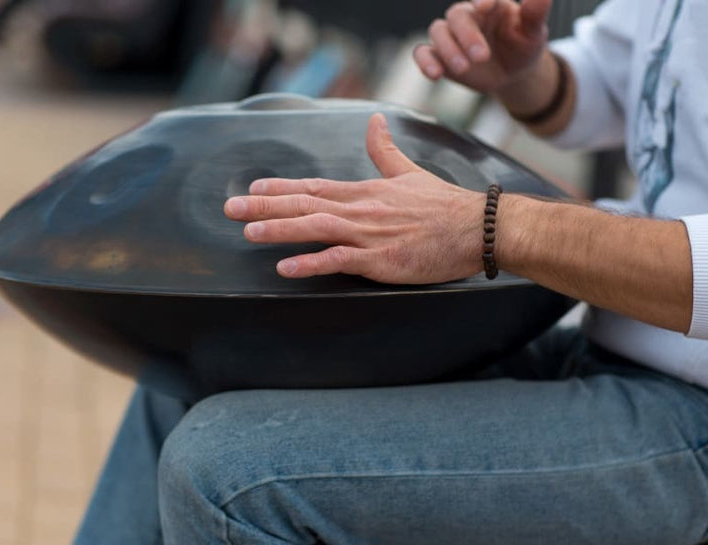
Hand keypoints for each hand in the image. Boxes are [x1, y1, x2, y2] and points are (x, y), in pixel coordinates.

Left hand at [224, 114, 485, 284]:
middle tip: (230, 208)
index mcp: (365, 191)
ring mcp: (369, 235)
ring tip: (248, 232)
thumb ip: (384, 150)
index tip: (252, 187)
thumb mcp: (409, 172)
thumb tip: (374, 121)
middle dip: (265, 206)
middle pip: (305, 205)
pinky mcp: (381, 261)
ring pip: (315, 228)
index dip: (280, 188)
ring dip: (279, 230)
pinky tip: (286, 268)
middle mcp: (361, 210)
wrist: (477, 228)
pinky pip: (339, 261)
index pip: (314, 187)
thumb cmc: (445, 205)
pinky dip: (311, 263)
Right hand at [414, 0, 552, 93]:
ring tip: (464, 69)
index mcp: (491, 4)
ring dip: (448, 49)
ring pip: (438, 31)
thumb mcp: (534, 32)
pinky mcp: (439, 55)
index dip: (481, 0)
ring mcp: (451, 35)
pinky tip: (435, 74)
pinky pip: (422, 52)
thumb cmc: (523, 46)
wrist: (512, 72)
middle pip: (457, 16)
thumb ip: (535, 13)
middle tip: (482, 57)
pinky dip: (425, 61)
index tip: (485, 8)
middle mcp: (468, 16)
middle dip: (467, 36)